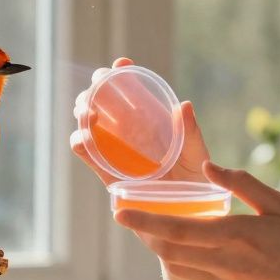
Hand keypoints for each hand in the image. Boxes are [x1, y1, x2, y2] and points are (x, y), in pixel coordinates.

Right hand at [69, 58, 211, 184]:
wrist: (189, 216)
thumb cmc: (198, 183)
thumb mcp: (198, 156)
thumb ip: (192, 133)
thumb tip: (184, 106)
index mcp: (152, 121)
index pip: (133, 92)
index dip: (123, 74)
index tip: (122, 64)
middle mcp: (131, 133)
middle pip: (105, 102)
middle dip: (97, 88)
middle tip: (98, 85)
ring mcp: (118, 152)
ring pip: (91, 124)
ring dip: (84, 112)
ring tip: (89, 111)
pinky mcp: (109, 175)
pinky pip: (89, 156)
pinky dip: (81, 144)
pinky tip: (83, 138)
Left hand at [113, 161, 279, 279]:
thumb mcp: (279, 204)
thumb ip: (242, 183)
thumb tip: (210, 166)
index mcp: (235, 235)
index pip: (177, 228)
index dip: (144, 221)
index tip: (119, 212)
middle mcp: (224, 264)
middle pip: (168, 250)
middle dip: (145, 234)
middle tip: (129, 217)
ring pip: (177, 268)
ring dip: (161, 249)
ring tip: (154, 231)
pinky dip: (182, 263)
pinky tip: (186, 250)